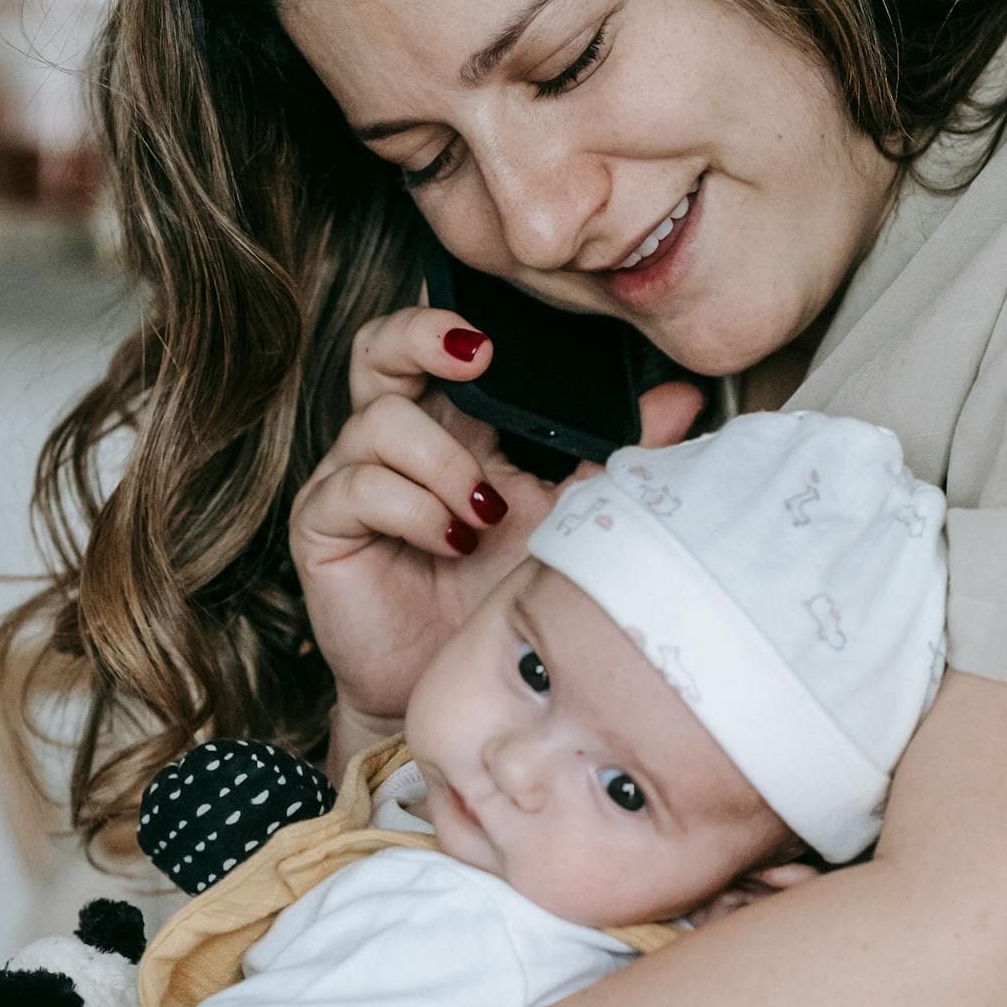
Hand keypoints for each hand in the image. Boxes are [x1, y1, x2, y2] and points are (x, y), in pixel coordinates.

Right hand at [290, 307, 702, 733]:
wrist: (458, 683)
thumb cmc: (501, 596)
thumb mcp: (569, 516)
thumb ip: (616, 455)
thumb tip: (682, 396)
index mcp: (451, 425)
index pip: (435, 345)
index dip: (453, 323)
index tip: (502, 336)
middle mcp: (394, 442)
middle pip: (377, 350)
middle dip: (420, 337)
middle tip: (475, 356)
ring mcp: (352, 479)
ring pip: (379, 421)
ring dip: (444, 461)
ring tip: (485, 513)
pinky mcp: (323, 526)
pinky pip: (360, 486)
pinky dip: (415, 508)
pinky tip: (451, 541)